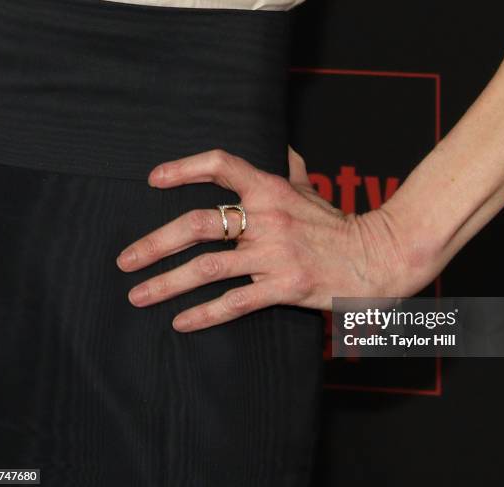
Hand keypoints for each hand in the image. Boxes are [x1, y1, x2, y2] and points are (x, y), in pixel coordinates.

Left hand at [116, 148, 428, 331]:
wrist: (378, 256)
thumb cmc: (339, 224)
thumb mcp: (311, 189)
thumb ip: (289, 168)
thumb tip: (278, 148)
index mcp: (271, 190)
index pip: (220, 165)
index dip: (183, 168)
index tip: (153, 180)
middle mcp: (267, 218)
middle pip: (197, 224)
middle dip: (154, 243)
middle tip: (125, 260)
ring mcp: (274, 254)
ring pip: (208, 267)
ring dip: (166, 283)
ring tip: (138, 295)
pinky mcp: (284, 286)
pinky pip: (235, 302)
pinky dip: (204, 314)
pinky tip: (181, 322)